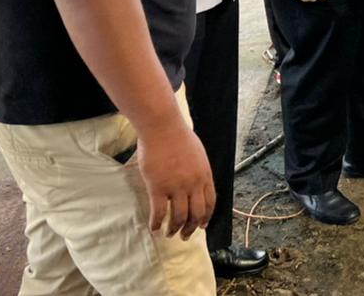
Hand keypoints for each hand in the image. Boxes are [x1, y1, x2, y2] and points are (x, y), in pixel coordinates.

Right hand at [137, 121, 215, 239]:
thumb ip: (199, 170)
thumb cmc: (178, 135)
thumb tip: (198, 182)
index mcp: (204, 175)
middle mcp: (193, 184)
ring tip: (169, 234)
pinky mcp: (157, 187)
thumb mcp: (198, 153)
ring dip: (174, 229)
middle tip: (185, 236)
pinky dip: (156, 223)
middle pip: (196, 214)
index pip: (210, 202)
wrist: (162, 126)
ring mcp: (176, 187)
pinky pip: (158, 212)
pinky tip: (153, 228)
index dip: (206, 217)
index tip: (202, 226)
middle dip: (191, 228)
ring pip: (178, 217)